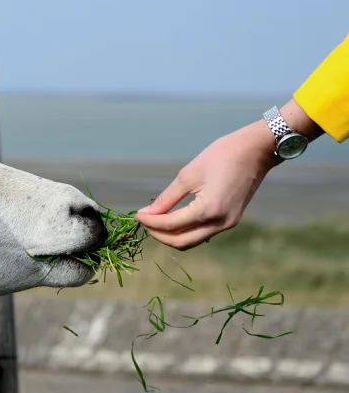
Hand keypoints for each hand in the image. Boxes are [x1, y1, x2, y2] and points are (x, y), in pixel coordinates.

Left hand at [134, 99, 321, 250]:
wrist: (256, 150)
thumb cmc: (221, 156)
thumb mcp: (188, 175)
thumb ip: (166, 199)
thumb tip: (148, 214)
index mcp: (209, 210)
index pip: (171, 226)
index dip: (150, 222)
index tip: (137, 215)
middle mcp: (220, 223)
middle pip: (181, 242)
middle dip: (158, 235)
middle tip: (144, 221)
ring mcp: (228, 224)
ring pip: (192, 241)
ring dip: (171, 235)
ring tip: (156, 221)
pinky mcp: (231, 221)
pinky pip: (203, 234)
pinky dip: (186, 231)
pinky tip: (174, 219)